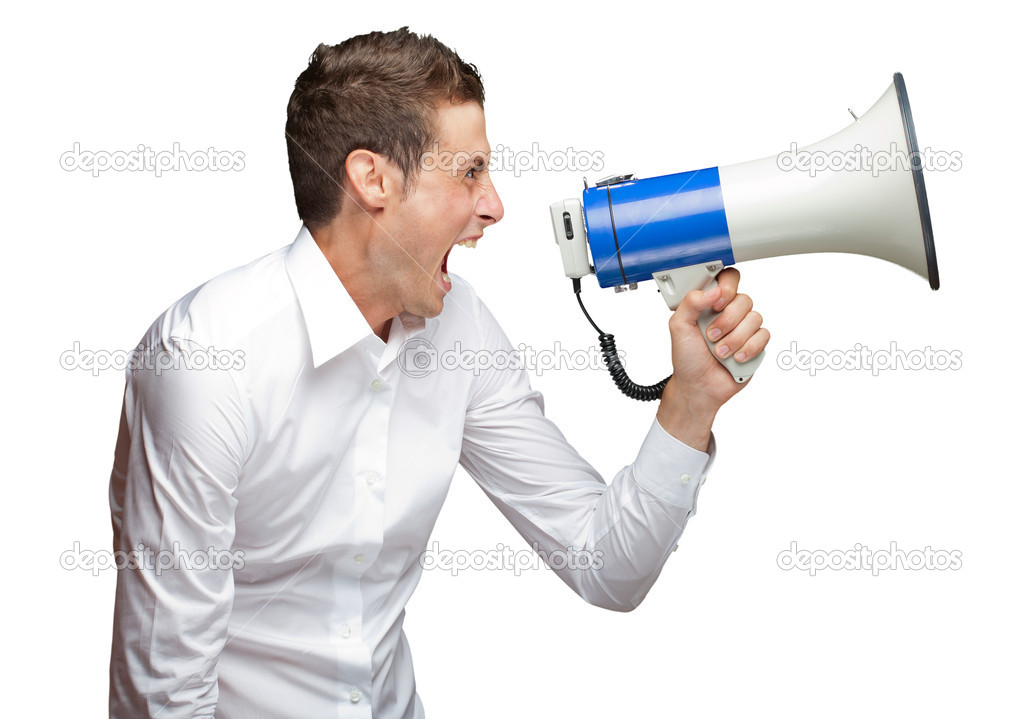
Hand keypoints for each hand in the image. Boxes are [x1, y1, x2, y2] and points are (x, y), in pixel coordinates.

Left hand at [656, 268, 768, 448]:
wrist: (698, 387)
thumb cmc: (687, 358)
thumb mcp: (678, 327)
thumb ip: (690, 302)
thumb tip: (713, 290)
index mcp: (711, 303)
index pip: (729, 279)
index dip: (727, 287)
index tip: (715, 304)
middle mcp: (730, 312)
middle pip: (744, 300)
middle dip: (727, 321)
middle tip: (711, 336)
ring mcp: (744, 328)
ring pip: (755, 318)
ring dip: (735, 339)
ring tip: (719, 352)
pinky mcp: (756, 344)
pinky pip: (764, 336)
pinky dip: (748, 349)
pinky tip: (735, 358)